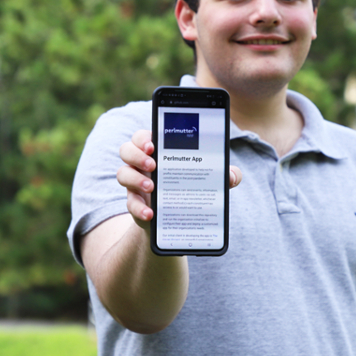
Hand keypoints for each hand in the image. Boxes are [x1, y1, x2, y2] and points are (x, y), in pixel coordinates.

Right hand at [117, 130, 241, 228]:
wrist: (178, 219)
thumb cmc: (191, 188)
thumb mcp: (208, 180)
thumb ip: (223, 175)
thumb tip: (233, 175)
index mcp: (158, 151)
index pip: (144, 136)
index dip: (144, 137)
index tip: (154, 144)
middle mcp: (142, 164)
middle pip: (127, 149)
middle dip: (136, 154)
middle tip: (153, 164)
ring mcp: (135, 183)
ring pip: (122, 173)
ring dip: (135, 179)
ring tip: (151, 188)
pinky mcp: (135, 203)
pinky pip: (129, 203)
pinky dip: (138, 208)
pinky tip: (150, 214)